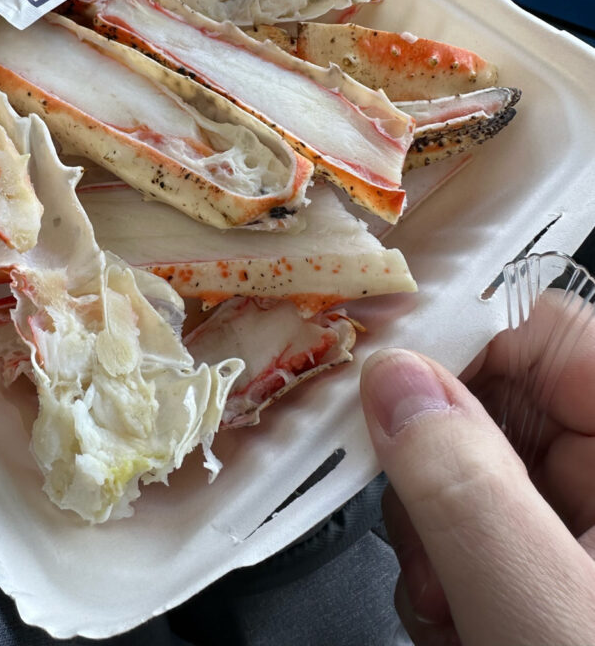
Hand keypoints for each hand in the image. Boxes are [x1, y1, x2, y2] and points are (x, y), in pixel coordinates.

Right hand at [359, 295, 594, 645]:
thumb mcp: (545, 614)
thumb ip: (465, 489)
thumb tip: (394, 382)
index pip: (542, 331)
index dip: (455, 340)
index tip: (375, 381)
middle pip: (497, 403)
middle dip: (437, 470)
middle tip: (422, 544)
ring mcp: (594, 520)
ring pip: (479, 472)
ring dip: (439, 536)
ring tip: (450, 608)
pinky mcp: (570, 561)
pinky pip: (489, 528)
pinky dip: (456, 571)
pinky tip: (464, 620)